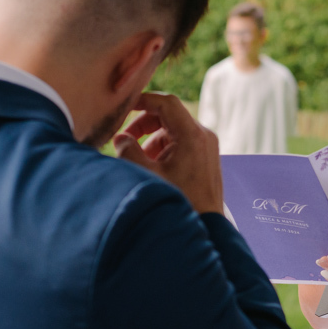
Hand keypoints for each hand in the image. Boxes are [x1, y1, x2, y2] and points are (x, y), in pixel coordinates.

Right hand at [114, 92, 222, 214]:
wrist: (206, 228)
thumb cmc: (179, 202)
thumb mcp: (147, 174)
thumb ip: (128, 151)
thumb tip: (120, 139)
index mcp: (192, 135)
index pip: (166, 103)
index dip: (143, 100)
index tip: (125, 106)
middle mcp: (203, 136)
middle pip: (169, 115)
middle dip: (143, 124)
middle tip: (124, 139)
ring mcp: (207, 147)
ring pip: (173, 131)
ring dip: (151, 139)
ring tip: (137, 159)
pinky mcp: (206, 158)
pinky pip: (182, 143)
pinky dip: (164, 149)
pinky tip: (152, 167)